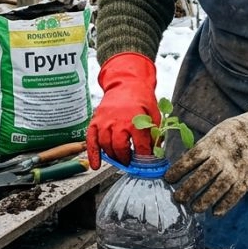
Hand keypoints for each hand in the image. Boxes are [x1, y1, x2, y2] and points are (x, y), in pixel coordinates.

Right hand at [86, 53, 158, 168]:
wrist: (126, 83)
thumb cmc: (141, 98)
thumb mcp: (154, 113)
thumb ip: (155, 132)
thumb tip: (156, 150)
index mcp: (135, 120)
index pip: (140, 146)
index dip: (144, 156)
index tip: (145, 162)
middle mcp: (118, 122)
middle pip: (120, 148)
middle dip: (126, 159)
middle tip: (130, 162)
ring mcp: (104, 122)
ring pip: (106, 146)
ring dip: (113, 157)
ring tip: (119, 159)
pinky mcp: (95, 122)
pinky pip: (91, 141)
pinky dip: (93, 155)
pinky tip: (96, 165)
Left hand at [164, 105, 247, 215]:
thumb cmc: (232, 133)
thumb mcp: (216, 134)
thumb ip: (202, 150)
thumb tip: (181, 166)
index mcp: (214, 142)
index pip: (193, 157)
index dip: (179, 169)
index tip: (168, 179)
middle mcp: (225, 155)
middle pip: (205, 174)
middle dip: (190, 188)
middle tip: (178, 198)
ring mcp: (238, 167)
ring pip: (220, 186)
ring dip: (206, 199)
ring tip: (194, 208)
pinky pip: (237, 192)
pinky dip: (226, 203)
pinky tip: (215, 212)